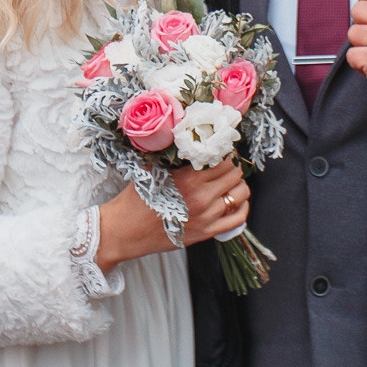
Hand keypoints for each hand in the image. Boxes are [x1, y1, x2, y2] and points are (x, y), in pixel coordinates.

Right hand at [96, 158, 248, 270]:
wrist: (125, 231)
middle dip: (233, 166)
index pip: (224, 159)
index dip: (226, 152)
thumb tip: (184, 134)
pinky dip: (242, 209)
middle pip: (235, 174)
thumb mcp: (151, 169)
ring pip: (240, 194)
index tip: (222, 151)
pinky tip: (234, 202)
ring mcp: (206, 216)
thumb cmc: (136, 199)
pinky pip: (238, 220)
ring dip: (238, 185)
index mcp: (189, 179)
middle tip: (226, 165)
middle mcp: (201, 197)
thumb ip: (170, 154)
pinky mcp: (207, 233)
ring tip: (229, 183)